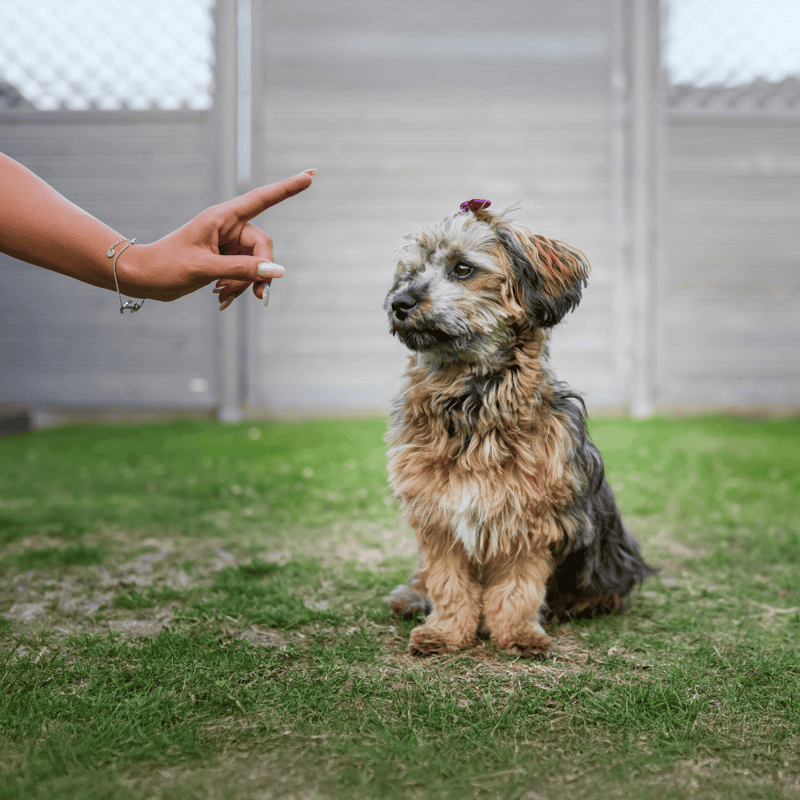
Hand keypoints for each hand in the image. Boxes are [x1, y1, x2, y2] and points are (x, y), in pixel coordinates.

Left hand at [116, 169, 314, 304]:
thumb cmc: (166, 266)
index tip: (311, 174)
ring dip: (245, 283)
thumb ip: (243, 269)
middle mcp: (227, 227)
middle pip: (263, 245)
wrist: (143, 278)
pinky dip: (238, 287)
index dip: (288, 188)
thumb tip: (277, 271)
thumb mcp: (205, 269)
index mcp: (222, 217)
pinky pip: (244, 272)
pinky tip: (221, 299)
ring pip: (255, 263)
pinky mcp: (224, 259)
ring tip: (224, 298)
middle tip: (256, 296)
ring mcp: (227, 244)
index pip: (262, 198)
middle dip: (261, 271)